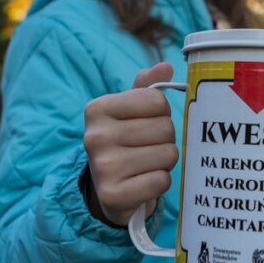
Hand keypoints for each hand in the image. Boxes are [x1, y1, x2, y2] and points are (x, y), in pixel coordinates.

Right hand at [83, 63, 178, 225]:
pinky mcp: (113, 196)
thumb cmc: (124, 143)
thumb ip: (146, 87)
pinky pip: (161, 181)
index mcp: (97, 108)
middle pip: (165, 128)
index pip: (157, 100)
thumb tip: (166, 66)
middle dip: (165, 139)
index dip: (162, 112)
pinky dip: (159, 182)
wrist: (108, 190)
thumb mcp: (129, 112)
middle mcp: (95, 136)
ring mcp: (103, 167)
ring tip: (146, 164)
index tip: (148, 122)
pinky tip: (143, 183)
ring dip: (164, 161)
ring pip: (168, 154)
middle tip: (148, 148)